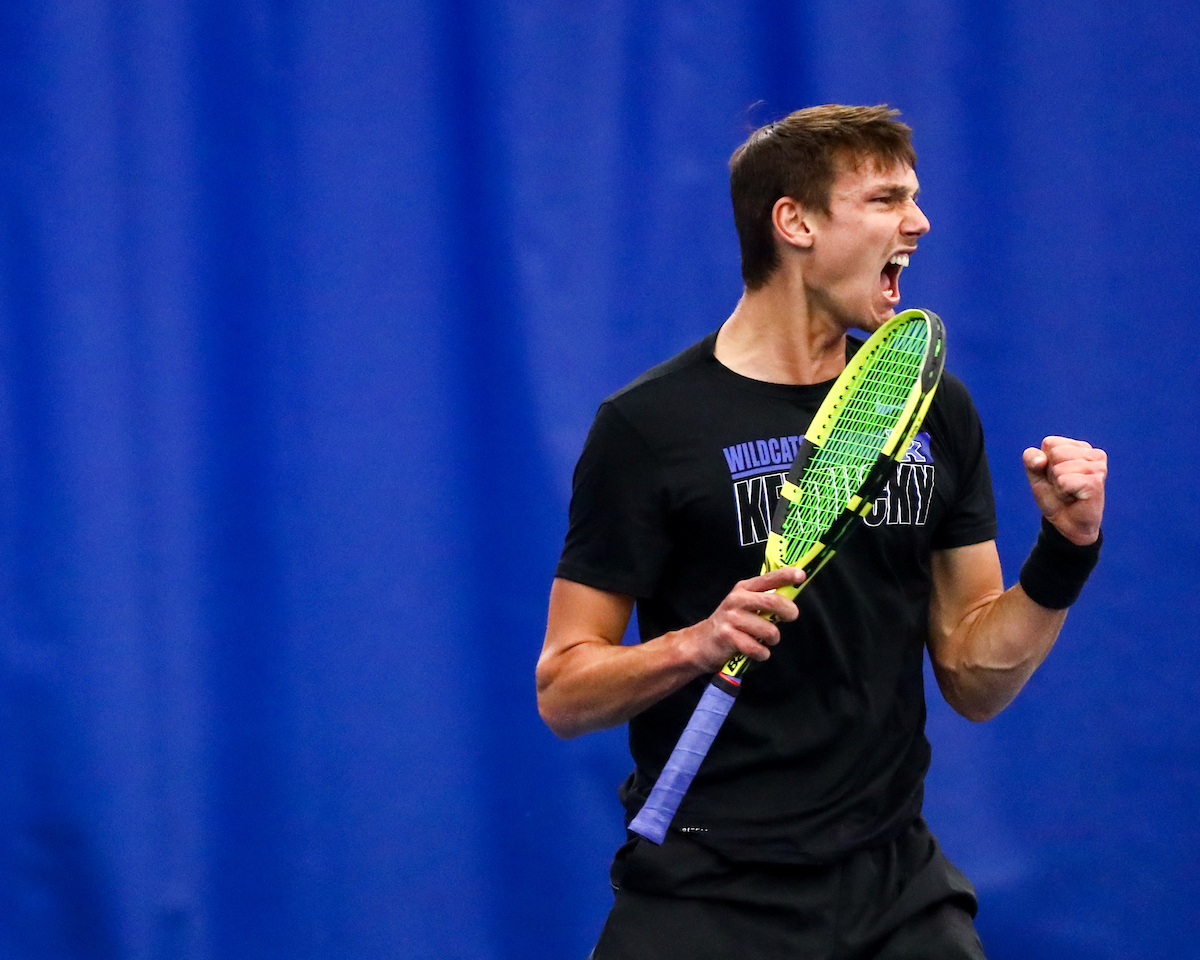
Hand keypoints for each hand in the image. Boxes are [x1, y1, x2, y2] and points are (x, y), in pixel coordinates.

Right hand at [677, 567, 804, 671]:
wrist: (701, 643)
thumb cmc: (731, 624)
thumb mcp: (745, 604)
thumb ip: (765, 599)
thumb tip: (792, 598)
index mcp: (744, 589)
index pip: (768, 578)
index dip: (785, 576)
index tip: (801, 575)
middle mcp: (737, 600)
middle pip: (772, 602)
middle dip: (787, 611)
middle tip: (791, 616)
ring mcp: (731, 618)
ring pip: (769, 630)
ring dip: (773, 639)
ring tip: (765, 640)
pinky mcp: (728, 637)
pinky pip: (757, 648)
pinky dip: (762, 653)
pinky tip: (757, 652)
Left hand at [1022, 436, 1106, 544]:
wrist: (1067, 524)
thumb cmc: (1055, 497)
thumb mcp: (1037, 475)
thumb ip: (1031, 460)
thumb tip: (1040, 460)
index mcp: (1079, 447)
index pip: (1050, 443)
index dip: (1044, 462)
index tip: (1055, 476)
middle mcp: (1093, 454)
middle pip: (1055, 453)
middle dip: (1051, 473)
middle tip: (1063, 486)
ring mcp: (1098, 468)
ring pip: (1059, 468)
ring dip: (1058, 484)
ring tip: (1069, 492)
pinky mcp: (1096, 482)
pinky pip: (1065, 481)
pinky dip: (1063, 492)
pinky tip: (1074, 497)